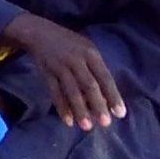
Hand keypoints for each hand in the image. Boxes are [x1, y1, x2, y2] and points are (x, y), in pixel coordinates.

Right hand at [2, 13, 125, 129]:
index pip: (104, 77)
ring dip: (79, 109)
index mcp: (90, 53)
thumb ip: (96, 69)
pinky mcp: (46, 72)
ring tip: (87, 126)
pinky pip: (54, 92)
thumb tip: (107, 96)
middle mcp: (76, 59)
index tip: (120, 113)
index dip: (113, 96)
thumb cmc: (70, 44)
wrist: (39, 32)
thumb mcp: (87, 49)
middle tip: (105, 123)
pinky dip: (61, 107)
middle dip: (97, 105)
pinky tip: (68, 120)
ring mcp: (60, 66)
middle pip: (89, 85)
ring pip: (71, 90)